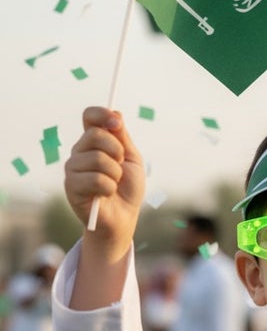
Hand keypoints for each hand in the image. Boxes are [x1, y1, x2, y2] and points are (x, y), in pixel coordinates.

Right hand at [65, 107, 144, 254]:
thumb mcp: (131, 159)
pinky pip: (95, 179)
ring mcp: (72, 168)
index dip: (101, 114)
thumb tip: (115, 113)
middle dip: (116, 151)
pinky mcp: (71, 186)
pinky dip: (109, 188)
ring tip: (114, 184)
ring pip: (97, 158)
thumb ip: (122, 138)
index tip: (116, 123)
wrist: (123, 217)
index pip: (89, 116)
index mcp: (94, 142)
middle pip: (95, 134)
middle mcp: (79, 151)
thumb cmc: (127, 188)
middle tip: (120, 166)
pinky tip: (106, 194)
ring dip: (115, 174)